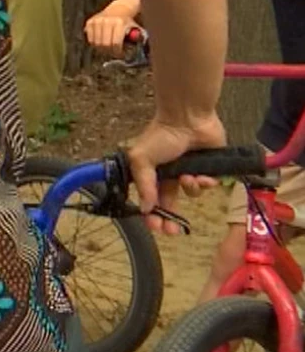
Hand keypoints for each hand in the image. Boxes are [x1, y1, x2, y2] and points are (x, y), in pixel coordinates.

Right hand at [84, 12, 136, 58]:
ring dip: (101, 49)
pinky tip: (100, 44)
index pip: (116, 43)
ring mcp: (97, 21)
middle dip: (109, 52)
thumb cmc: (127, 22)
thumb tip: (138, 53)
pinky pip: (90, 39)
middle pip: (105, 44)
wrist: (118, 9)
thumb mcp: (134, 28)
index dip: (117, 52)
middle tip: (112, 54)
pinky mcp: (90, 22)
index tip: (120, 55)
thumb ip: (136, 39)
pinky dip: (94, 44)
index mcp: (119, 23)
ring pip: (96, 43)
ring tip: (107, 50)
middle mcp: (107, 21)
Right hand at [123, 114, 228, 233]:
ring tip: (189, 177)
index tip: (155, 227)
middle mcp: (170, 176)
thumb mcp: (142, 159)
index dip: (152, 215)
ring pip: (192, 194)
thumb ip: (144, 185)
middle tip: (173, 231)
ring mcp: (191, 173)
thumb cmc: (162, 136)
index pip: (150, 200)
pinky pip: (209, 186)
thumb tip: (144, 208)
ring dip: (190, 189)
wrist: (189, 119)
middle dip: (171, 219)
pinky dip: (206, 182)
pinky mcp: (210, 170)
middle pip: (171, 205)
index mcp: (152, 174)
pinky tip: (203, 174)